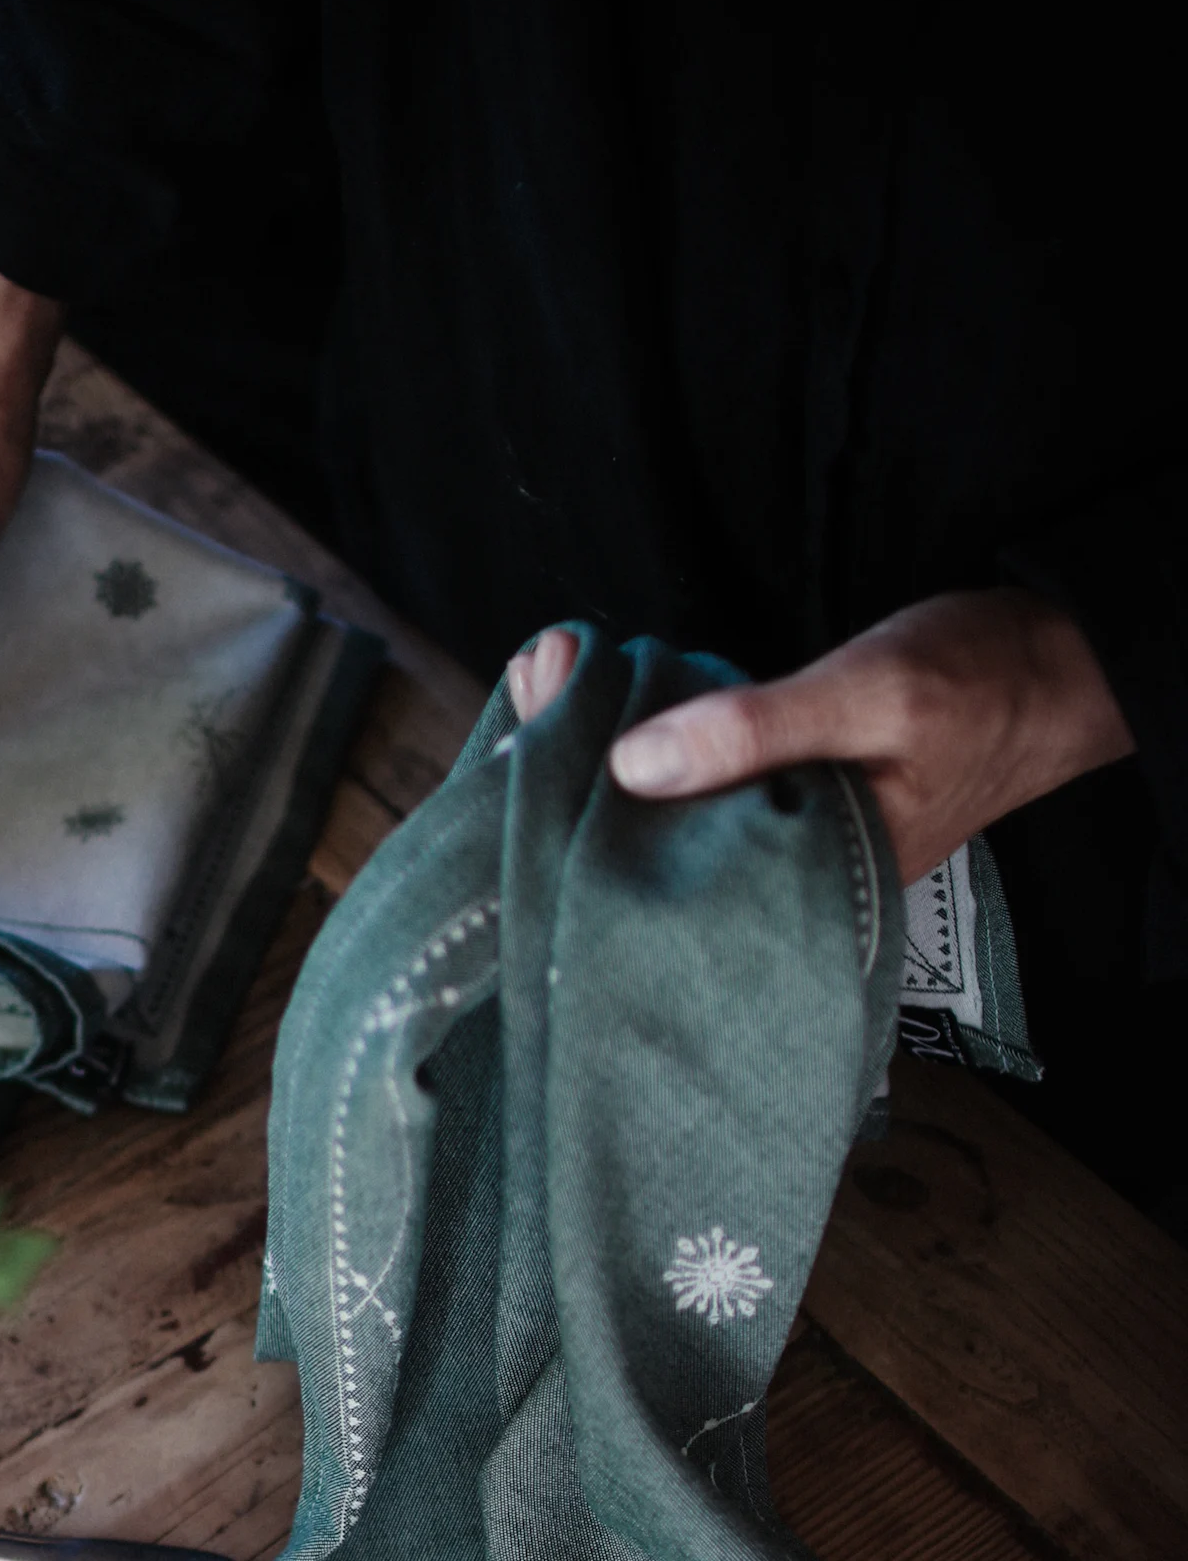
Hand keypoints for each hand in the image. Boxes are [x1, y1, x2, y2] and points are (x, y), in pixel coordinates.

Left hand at [507, 591, 1132, 883]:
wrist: (1056, 663)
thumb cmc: (982, 683)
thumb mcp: (871, 694)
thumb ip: (759, 728)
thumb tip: (631, 763)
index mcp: (804, 895)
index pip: (668, 896)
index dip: (584, 858)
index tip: (512, 804)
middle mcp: (782, 886)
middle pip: (653, 867)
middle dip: (576, 821)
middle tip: (503, 766)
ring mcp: (779, 847)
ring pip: (668, 827)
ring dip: (602, 783)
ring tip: (531, 740)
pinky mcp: (779, 807)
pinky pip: (696, 794)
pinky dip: (650, 761)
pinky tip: (598, 733)